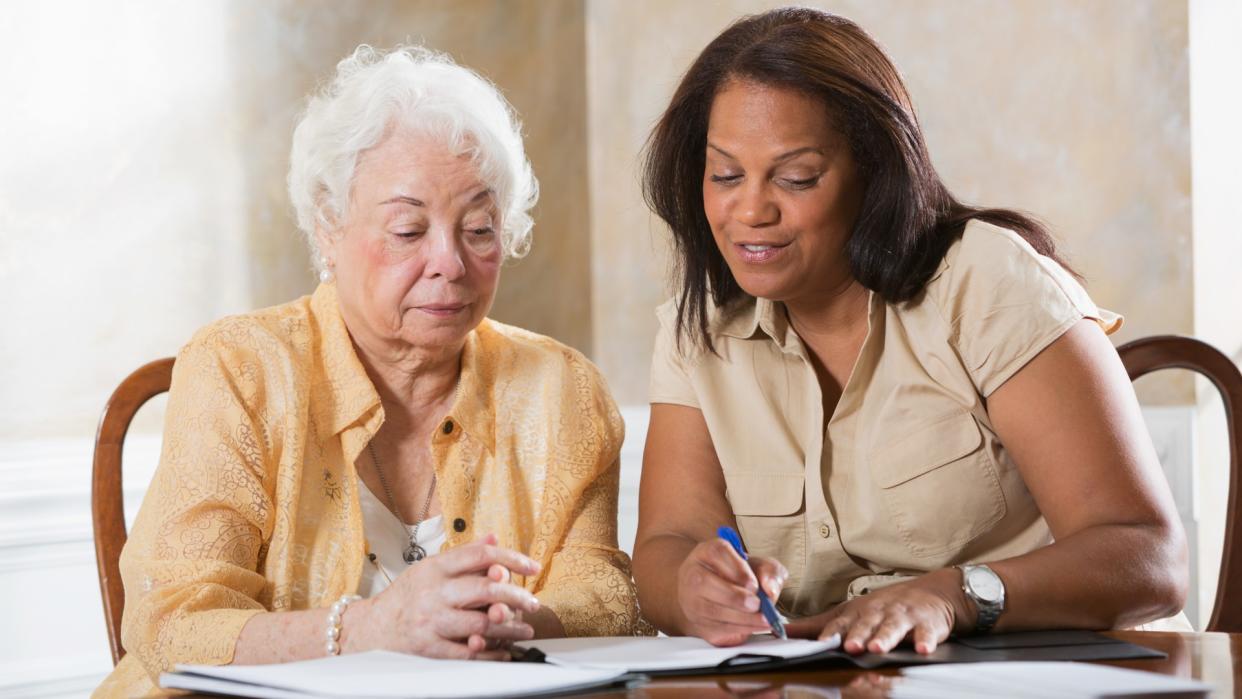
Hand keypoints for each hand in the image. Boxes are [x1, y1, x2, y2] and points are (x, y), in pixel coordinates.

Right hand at [346, 534, 540, 659]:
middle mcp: (433, 592)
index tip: (532, 567)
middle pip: (485, 588)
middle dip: (517, 596)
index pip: (480, 555)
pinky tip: (504, 650)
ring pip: (482, 622)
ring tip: (525, 629)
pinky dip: (492, 652)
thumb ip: (464, 555)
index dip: (511, 558)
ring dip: (510, 627)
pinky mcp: (429, 648)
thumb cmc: (406, 597)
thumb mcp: (430, 568)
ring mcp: (431, 621)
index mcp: (435, 568)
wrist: (370, 629)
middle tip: (533, 603)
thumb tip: (494, 537)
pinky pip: (469, 652)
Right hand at [675, 538, 787, 645]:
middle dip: (736, 597)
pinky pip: (715, 628)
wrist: (721, 595)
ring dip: (741, 618)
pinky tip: (754, 626)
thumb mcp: (760, 566)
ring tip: (763, 619)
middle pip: (704, 582)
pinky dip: (738, 630)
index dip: (738, 571)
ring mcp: (691, 599)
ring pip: (710, 609)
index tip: (754, 584)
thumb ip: (770, 571)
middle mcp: (693, 573)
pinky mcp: (697, 623)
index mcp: (707, 552)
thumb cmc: (740, 577)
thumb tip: (770, 589)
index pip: (716, 553)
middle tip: (757, 604)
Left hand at [785, 569, 971, 654]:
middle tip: (848, 646)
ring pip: (893, 627)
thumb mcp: (848, 613)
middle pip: (866, 624)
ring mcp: (902, 618)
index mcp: (857, 613)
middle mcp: (878, 613)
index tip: (819, 643)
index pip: (840, 623)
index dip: (830, 633)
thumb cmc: (882, 607)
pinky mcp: (926, 625)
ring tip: (877, 647)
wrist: (930, 592)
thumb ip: (816, 625)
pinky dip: (925, 640)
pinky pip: (926, 633)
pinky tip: (922, 648)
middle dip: (856, 635)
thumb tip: (783, 633)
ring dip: (885, 637)